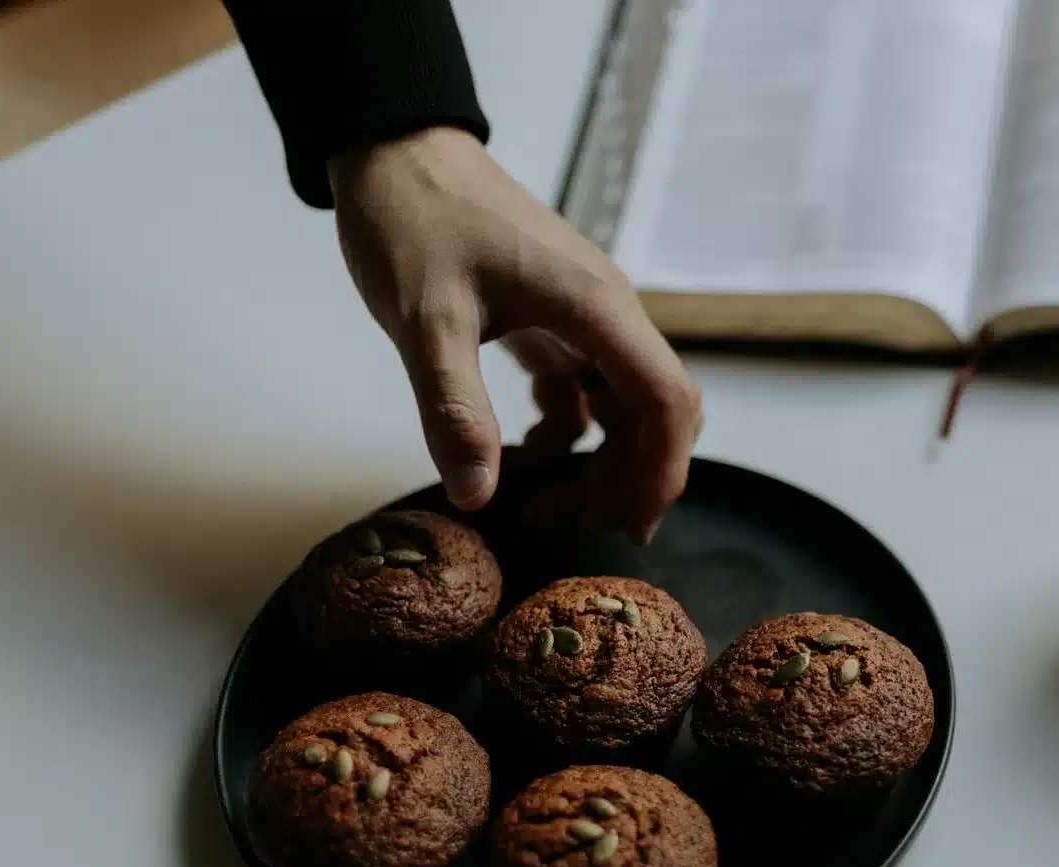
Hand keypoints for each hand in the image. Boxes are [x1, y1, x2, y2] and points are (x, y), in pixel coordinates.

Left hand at [329, 127, 700, 537]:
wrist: (391, 147)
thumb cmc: (411, 219)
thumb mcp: (424, 321)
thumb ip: (455, 410)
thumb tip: (480, 497)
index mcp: (595, 307)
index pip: (667, 401)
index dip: (662, 472)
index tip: (630, 527)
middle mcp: (607, 309)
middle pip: (657, 411)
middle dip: (629, 477)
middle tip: (572, 525)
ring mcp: (586, 312)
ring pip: (626, 403)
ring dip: (599, 459)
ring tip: (542, 500)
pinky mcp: (557, 315)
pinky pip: (588, 386)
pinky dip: (569, 428)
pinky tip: (521, 448)